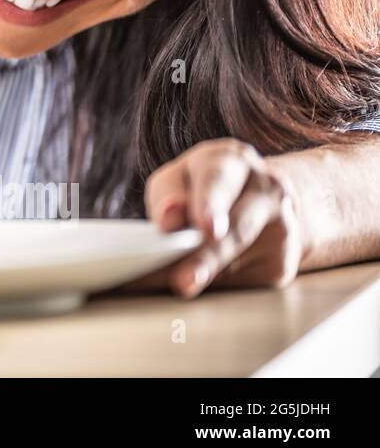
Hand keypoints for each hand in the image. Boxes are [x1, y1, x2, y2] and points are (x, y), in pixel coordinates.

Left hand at [124, 138, 303, 298]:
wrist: (261, 201)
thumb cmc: (202, 188)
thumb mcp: (179, 178)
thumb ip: (169, 195)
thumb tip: (167, 222)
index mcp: (233, 160)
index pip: (218, 178)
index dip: (207, 202)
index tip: (193, 225)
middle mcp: (266, 189)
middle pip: (236, 226)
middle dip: (209, 252)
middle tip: (185, 277)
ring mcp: (281, 227)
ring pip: (239, 261)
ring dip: (208, 275)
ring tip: (182, 287)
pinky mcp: (281, 264)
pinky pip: (244, 280)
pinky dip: (214, 286)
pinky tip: (194, 286)